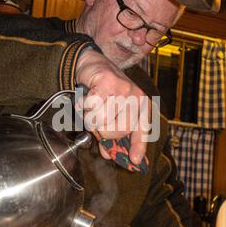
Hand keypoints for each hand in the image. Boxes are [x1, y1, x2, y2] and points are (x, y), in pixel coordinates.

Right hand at [75, 49, 150, 164]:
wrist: (92, 65)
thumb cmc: (102, 92)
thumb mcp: (110, 115)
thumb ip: (109, 135)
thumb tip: (108, 154)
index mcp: (141, 105)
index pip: (142, 130)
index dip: (139, 146)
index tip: (134, 161)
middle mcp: (136, 97)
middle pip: (119, 131)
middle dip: (103, 132)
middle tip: (96, 120)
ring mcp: (124, 89)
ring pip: (102, 121)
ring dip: (90, 117)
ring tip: (91, 107)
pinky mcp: (109, 82)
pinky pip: (92, 107)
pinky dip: (83, 106)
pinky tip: (84, 101)